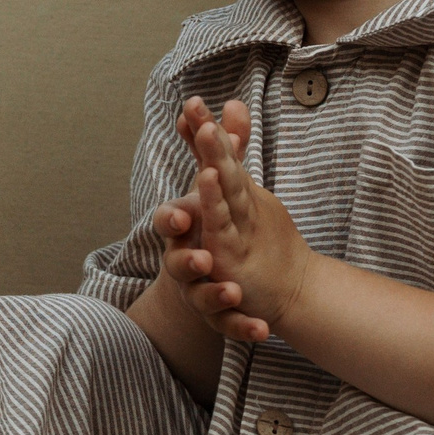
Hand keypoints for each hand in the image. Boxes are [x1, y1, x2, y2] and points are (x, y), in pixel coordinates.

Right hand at [158, 97, 314, 343]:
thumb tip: (233, 102)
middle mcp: (183, 260)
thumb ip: (225, 146)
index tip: (184, 215)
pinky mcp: (218, 316)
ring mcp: (198, 290)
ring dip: (215, 295)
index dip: (174, 218)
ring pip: (201, 297)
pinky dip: (243, 329)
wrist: (210, 271)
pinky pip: (228, 325)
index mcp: (182, 228)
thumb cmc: (208, 220)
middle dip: (189, 261)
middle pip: (179, 262)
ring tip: (232, 293)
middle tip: (204, 259)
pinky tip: (263, 332)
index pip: (170, 221)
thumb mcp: (219, 183)